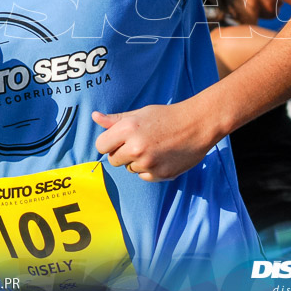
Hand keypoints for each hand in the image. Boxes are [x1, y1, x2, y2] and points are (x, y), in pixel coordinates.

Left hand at [92, 101, 220, 181]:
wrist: (197, 125)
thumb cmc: (166, 116)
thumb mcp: (139, 114)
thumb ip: (115, 120)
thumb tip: (94, 116)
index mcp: (127, 129)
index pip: (101, 146)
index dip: (108, 143)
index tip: (117, 141)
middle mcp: (136, 148)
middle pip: (114, 160)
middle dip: (121, 153)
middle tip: (138, 143)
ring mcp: (149, 163)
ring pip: (130, 169)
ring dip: (137, 162)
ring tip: (153, 148)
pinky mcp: (161, 175)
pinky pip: (144, 177)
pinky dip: (150, 170)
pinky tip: (161, 157)